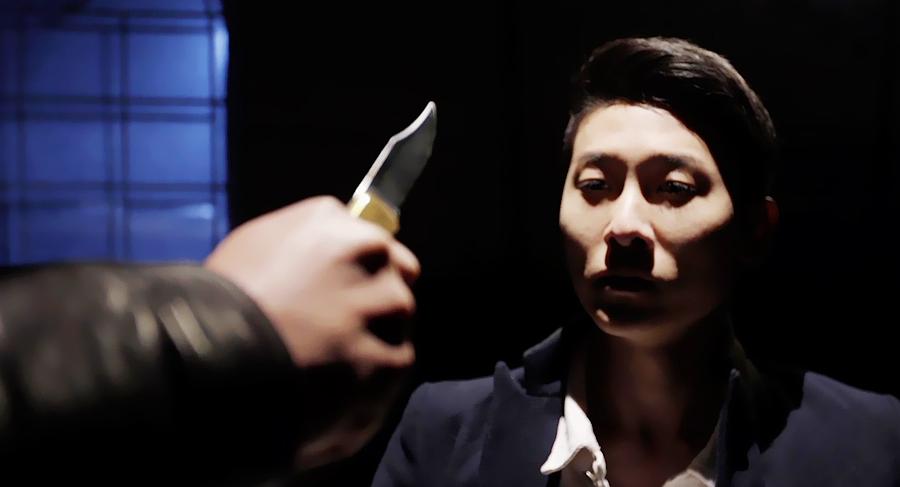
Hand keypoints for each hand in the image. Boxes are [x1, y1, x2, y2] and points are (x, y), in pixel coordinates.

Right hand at [205, 195, 419, 467]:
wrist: (220, 357)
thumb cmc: (222, 301)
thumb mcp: (256, 246)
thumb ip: (304, 246)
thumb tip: (322, 261)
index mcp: (335, 221)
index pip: (371, 242)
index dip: (357, 273)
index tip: (337, 296)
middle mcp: (373, 253)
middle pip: (397, 277)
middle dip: (376, 302)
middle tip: (338, 331)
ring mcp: (388, 305)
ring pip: (398, 324)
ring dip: (374, 344)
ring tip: (330, 369)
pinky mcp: (393, 357)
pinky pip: (392, 368)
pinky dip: (371, 384)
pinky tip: (334, 392)